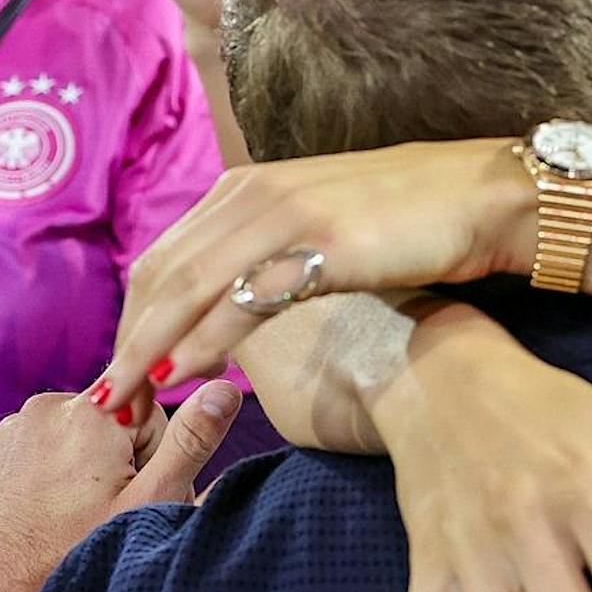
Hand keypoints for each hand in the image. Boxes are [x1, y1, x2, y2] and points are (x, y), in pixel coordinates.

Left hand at [0, 382, 242, 591]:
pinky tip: (45, 516)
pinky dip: (47, 477)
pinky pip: (36, 450)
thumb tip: (224, 388)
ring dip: (83, 469)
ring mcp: (8, 431)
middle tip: (107, 515)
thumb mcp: (150, 503)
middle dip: (119, 462)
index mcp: (90, 413)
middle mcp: (43, 408)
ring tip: (73, 520)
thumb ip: (192, 440)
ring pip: (74, 437)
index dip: (154, 460)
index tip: (134, 497)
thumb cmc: (73, 560)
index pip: (153, 414)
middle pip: (113, 422)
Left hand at [93, 141, 534, 418]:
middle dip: (127, 342)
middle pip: (161, 275)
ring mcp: (285, 214)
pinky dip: (203, 337)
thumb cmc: (413, 219)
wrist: (483, 198)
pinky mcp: (320, 241)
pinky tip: (183, 371)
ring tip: (127, 400)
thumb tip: (240, 297)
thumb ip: (274, 251)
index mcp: (248, 188)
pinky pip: (243, 295)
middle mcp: (253, 194)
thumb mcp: (324, 226)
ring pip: (188, 285)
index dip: (133, 320)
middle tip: (108, 403)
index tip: (120, 373)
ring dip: (149, 347)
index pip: (163, 259)